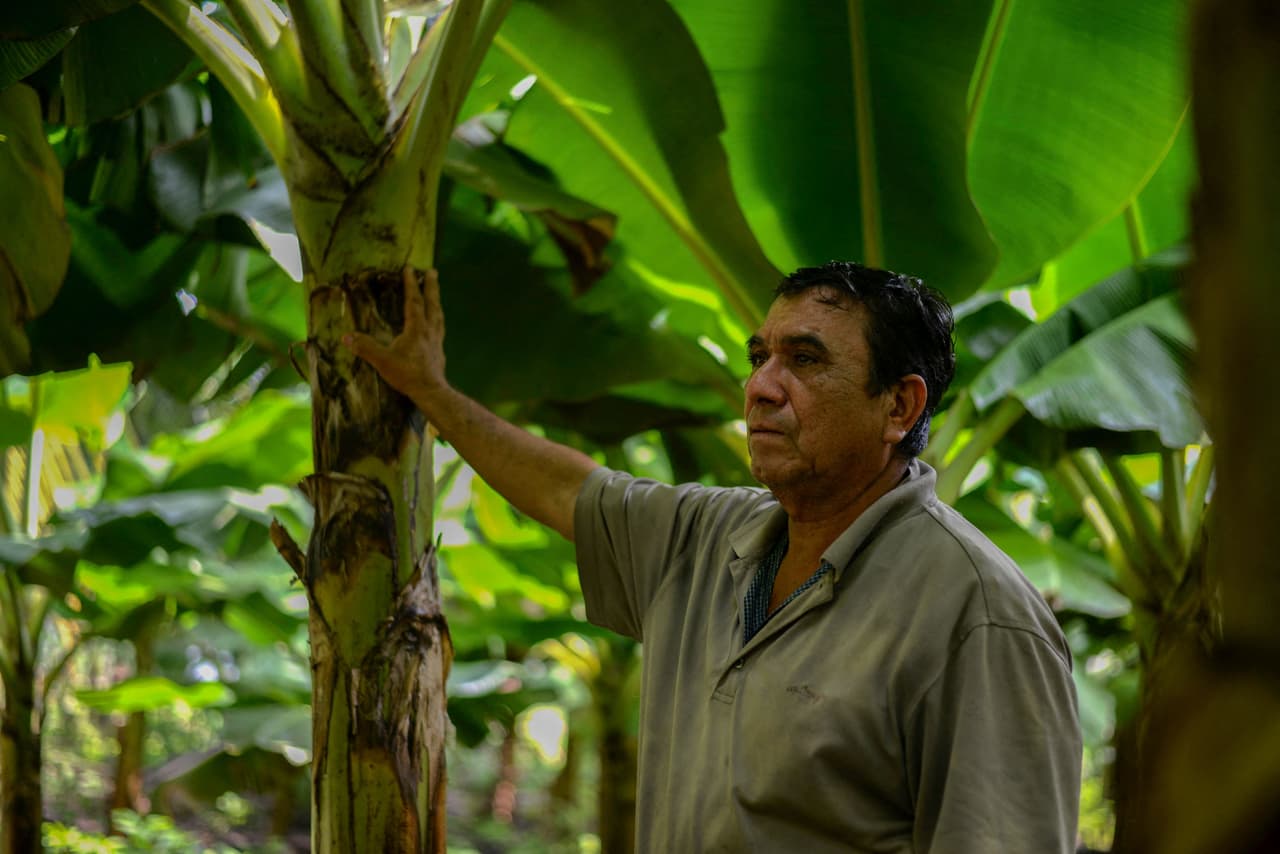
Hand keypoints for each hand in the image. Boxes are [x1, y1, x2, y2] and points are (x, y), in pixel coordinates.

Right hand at [344, 267, 447, 407]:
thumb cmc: (408, 375)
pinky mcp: (440, 352)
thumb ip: (365, 347)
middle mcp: (430, 331)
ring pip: (438, 316)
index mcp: (417, 329)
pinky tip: (435, 324)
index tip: (411, 269)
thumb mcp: (383, 361)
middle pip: (432, 304)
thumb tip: (346, 337)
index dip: (411, 285)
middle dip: (431, 286)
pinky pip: (439, 329)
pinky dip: (437, 320)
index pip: (414, 302)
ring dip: (436, 302)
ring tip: (436, 293)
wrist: (431, 392)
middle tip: (433, 271)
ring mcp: (437, 341)